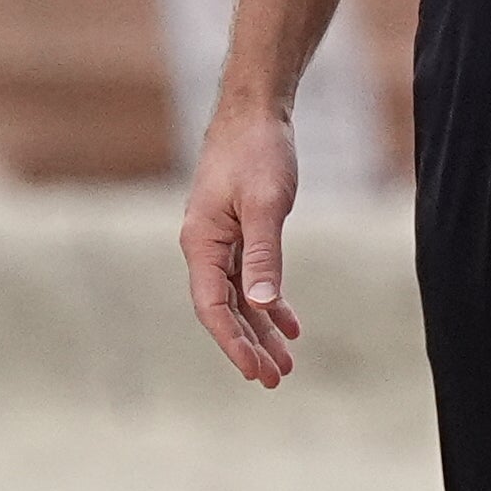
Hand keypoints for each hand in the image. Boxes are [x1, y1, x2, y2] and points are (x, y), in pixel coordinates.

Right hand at [180, 98, 300, 385]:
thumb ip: (263, 255)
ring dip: (260, 330)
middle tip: (275, 379)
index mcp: (201, 243)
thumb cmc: (257, 151)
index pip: (212, 307)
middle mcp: (204, 246)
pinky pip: (250, 277)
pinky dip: (269, 302)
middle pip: (224, 309)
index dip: (233, 342)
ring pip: (239, 297)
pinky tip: (289, 324)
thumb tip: (263, 305)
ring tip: (285, 363)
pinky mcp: (238, 231)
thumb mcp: (264, 204)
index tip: (256, 372)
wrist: (255, 111)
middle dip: (248, 345)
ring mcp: (220, 240)